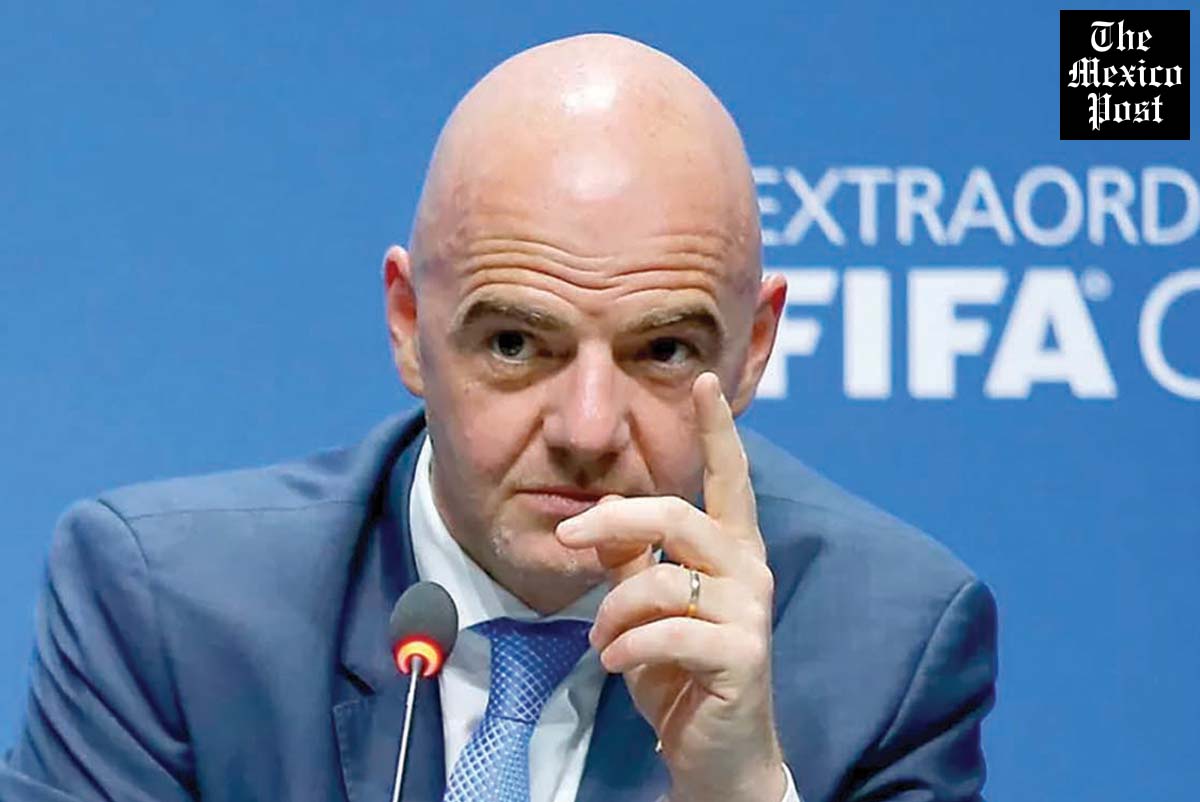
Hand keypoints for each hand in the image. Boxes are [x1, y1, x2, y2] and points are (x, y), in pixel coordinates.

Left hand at [555, 372, 785, 801]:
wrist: (716, 756)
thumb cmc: (679, 672)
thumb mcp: (646, 607)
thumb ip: (632, 559)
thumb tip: (597, 520)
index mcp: (731, 550)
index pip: (729, 478)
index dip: (718, 429)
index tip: (705, 380)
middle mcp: (750, 571)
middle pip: (677, 516)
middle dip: (614, 520)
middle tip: (566, 536)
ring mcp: (751, 614)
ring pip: (662, 581)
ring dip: (612, 614)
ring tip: (601, 644)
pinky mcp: (743, 656)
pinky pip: (665, 634)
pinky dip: (626, 649)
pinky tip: (617, 666)